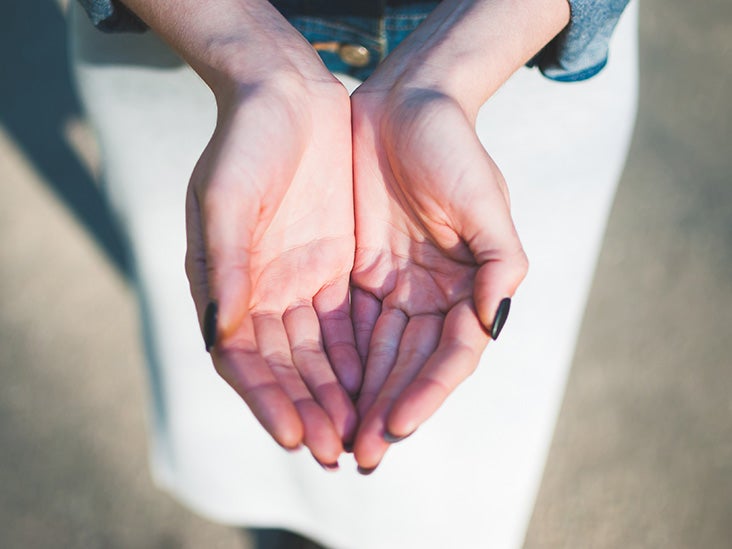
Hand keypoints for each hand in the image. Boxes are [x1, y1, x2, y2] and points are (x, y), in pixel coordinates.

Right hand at [185, 74, 360, 467]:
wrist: (286, 95)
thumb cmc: (245, 141)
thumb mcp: (227, 197)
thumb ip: (226, 265)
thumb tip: (221, 334)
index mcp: (223, 285)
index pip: (241, 358)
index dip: (265, 399)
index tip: (292, 435)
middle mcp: (259, 293)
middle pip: (284, 368)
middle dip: (307, 411)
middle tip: (335, 453)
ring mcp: (298, 283)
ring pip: (318, 354)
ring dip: (336, 396)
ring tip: (359, 435)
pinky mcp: (333, 269)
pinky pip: (348, 325)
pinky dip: (359, 358)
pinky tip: (377, 386)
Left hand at [350, 85, 528, 470]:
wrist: (405, 104)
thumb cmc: (452, 147)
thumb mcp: (484, 200)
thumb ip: (498, 263)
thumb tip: (494, 324)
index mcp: (471, 286)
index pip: (450, 355)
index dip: (426, 394)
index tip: (396, 427)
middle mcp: (436, 295)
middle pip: (412, 366)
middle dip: (389, 410)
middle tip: (362, 456)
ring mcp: (398, 287)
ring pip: (380, 356)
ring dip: (363, 400)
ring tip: (341, 441)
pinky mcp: (362, 274)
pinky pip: (350, 327)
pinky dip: (341, 363)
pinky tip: (325, 394)